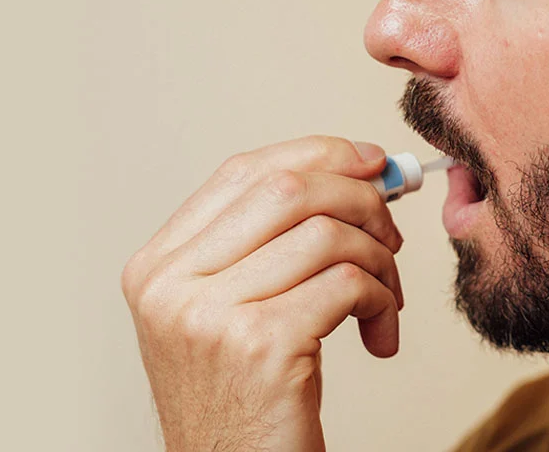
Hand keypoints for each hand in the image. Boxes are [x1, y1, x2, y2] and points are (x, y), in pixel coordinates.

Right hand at [121, 136, 402, 451]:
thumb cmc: (246, 393)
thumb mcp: (234, 305)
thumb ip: (276, 236)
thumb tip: (362, 169)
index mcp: (159, 263)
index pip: (245, 170)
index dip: (317, 154)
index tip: (368, 162)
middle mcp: (171, 283)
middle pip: (287, 188)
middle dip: (358, 197)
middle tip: (389, 230)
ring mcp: (210, 314)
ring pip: (326, 233)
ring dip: (378, 257)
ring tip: (386, 293)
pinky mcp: (261, 346)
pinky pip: (349, 283)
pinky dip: (383, 297)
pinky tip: (380, 330)